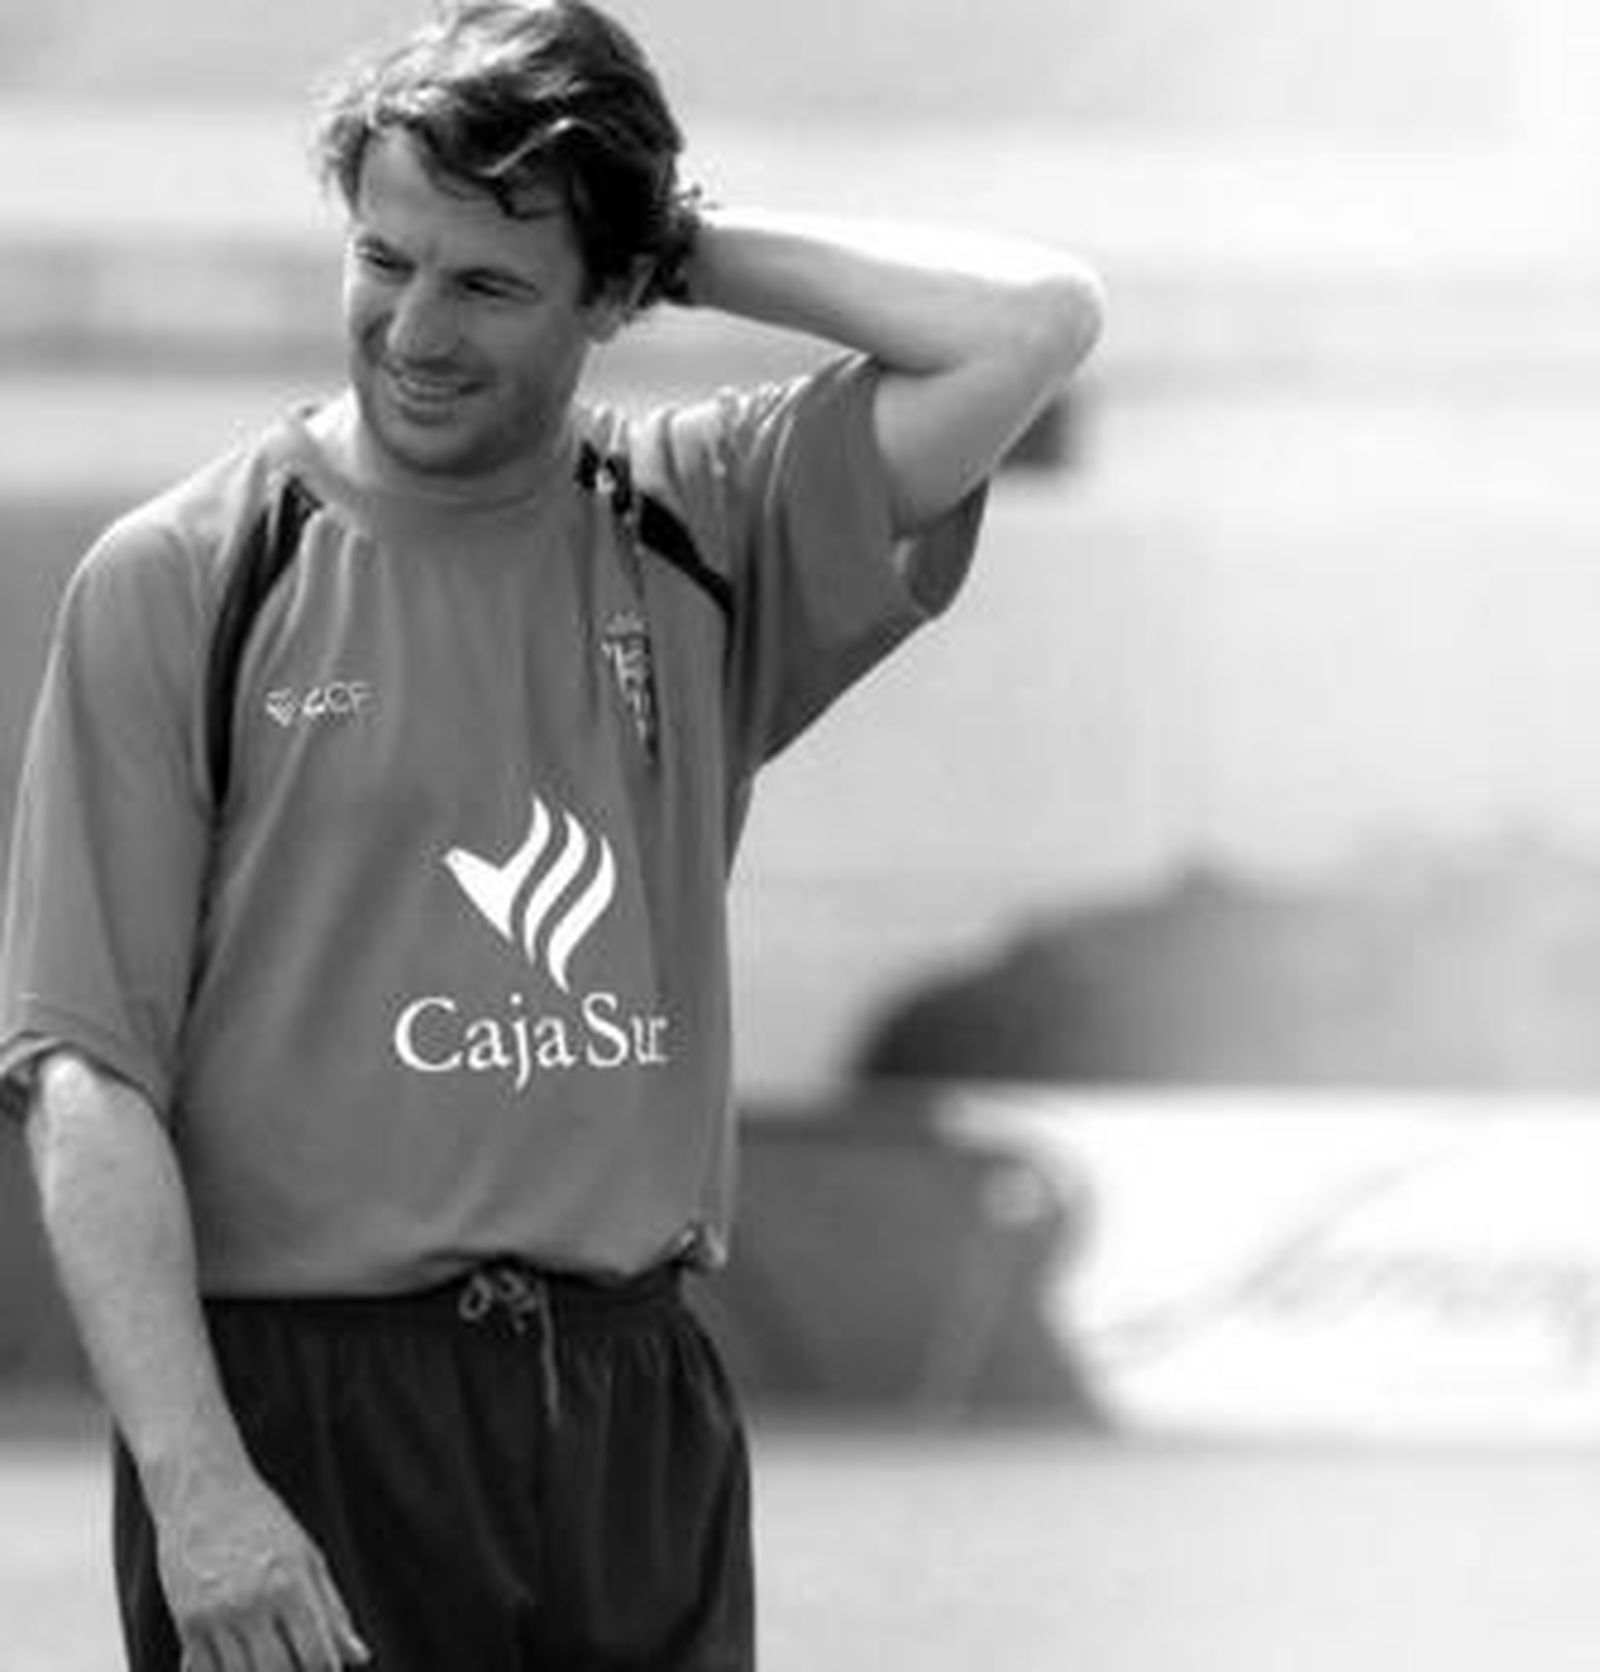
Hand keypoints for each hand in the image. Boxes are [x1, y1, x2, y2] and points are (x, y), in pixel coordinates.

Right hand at [153, 1463, 370, 1670]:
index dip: (325, 1671)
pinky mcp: (186, 1622)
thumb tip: (359, 1656)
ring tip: (267, 1661)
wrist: (204, 1492)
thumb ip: (333, 1610)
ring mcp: (216, 1615)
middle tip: (294, 1664)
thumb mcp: (308, 1556)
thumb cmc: (262, 1520)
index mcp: (291, 1584)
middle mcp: (253, 1603)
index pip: (316, 1655)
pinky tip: (235, 1661)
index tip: (325, 1669)